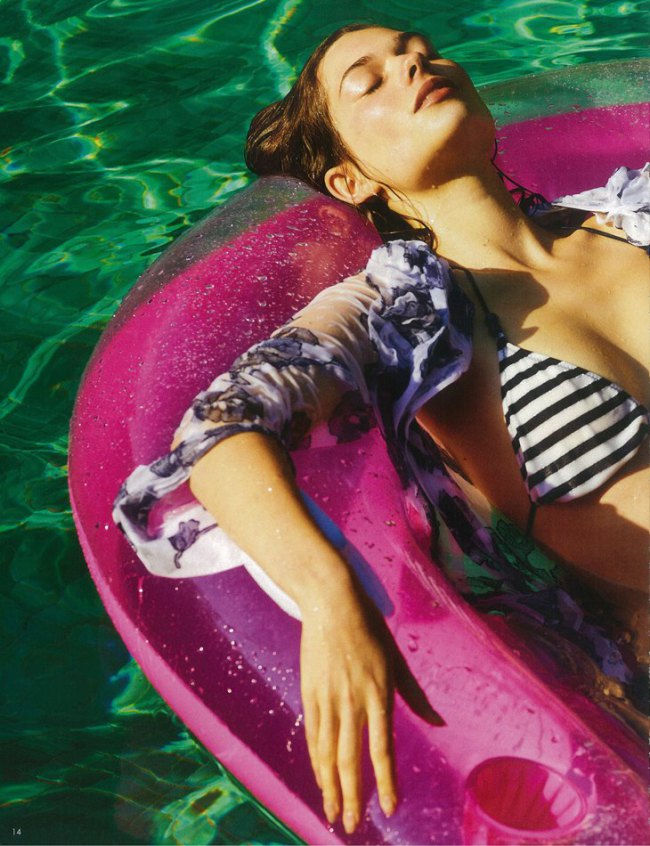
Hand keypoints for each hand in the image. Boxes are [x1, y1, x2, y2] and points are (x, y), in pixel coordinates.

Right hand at [299, 587, 443, 833]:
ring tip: (333, 812)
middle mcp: (353, 702)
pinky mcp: (311, 694)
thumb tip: (439, 722)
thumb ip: (415, 695)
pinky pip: (314, 735)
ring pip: (327, 753)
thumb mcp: (397, 659)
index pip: (382, 749)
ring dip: (330, 786)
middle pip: (350, 760)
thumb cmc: (369, 629)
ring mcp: (328, 699)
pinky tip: (320, 778)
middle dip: (352, 796)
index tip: (389, 808)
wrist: (331, 604)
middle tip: (352, 826)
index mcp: (379, 694)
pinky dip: (316, 761)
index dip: (385, 781)